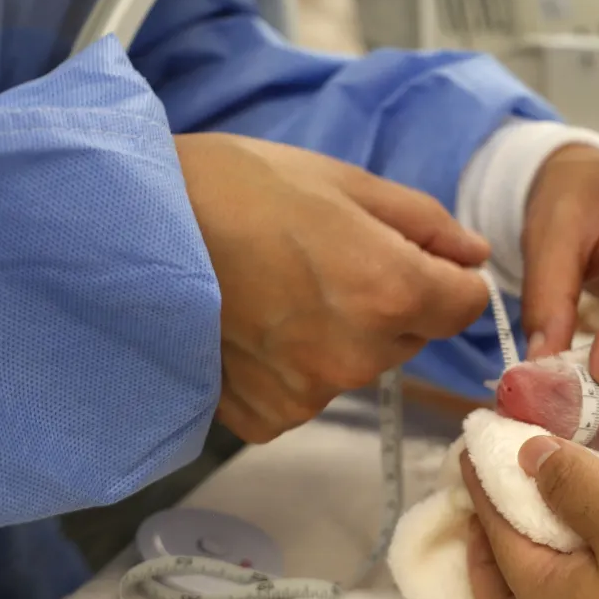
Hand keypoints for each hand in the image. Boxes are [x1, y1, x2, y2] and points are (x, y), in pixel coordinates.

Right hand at [176, 133, 491, 443]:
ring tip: (277, 287)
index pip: (466, 305)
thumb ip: (422, 223)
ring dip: (339, 334)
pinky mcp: (266, 417)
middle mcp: (359, 355)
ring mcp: (310, 393)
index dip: (444, 275)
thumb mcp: (341, 181)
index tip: (411, 254)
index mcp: (390, 290)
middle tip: (321, 259)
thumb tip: (472, 254)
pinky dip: (290, 365)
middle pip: (411, 336)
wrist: (125, 230)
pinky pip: (306, 392)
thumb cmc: (232, 189)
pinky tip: (252, 324)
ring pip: (359, 364)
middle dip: (389, 302)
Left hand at [460, 436, 598, 598]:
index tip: (470, 448)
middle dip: (486, 553)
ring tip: (532, 540)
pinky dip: (560, 594)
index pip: (497, 535)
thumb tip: (526, 458)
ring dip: (522, 578)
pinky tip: (587, 573)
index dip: (483, 487)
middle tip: (484, 513)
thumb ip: (573, 484)